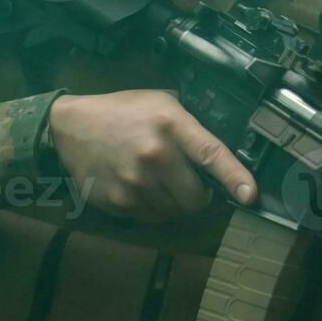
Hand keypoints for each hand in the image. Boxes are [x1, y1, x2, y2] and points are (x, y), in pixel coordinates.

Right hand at [48, 90, 256, 222]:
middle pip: (196, 197)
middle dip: (200, 196)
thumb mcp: (161, 102)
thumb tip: (219, 154)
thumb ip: (189, 125)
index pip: (211, 154)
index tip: (250, 195)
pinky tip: (141, 188)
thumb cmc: (123, 112)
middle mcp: (155, 154)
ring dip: (175, 203)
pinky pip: (152, 218)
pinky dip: (154, 208)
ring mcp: (135, 181)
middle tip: (190, 184)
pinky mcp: (119, 201)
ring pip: (175, 212)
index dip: (235, 177)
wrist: (71, 127)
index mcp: (171, 125)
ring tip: (160, 181)